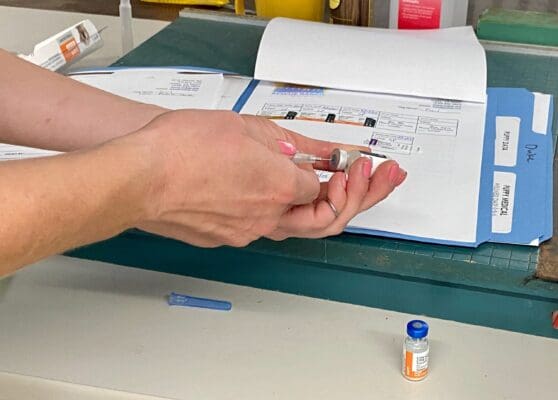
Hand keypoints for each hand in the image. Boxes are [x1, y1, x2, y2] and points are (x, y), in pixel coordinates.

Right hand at [130, 110, 405, 246]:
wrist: (138, 177)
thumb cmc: (182, 149)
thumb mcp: (245, 128)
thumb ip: (289, 143)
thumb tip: (318, 153)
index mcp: (278, 186)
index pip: (325, 187)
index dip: (345, 174)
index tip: (354, 161)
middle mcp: (268, 217)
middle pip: (328, 221)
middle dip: (363, 198)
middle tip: (385, 178)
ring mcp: (247, 232)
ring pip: (297, 227)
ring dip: (325, 208)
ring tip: (344, 186)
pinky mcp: (226, 237)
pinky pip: (265, 226)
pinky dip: (284, 211)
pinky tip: (284, 193)